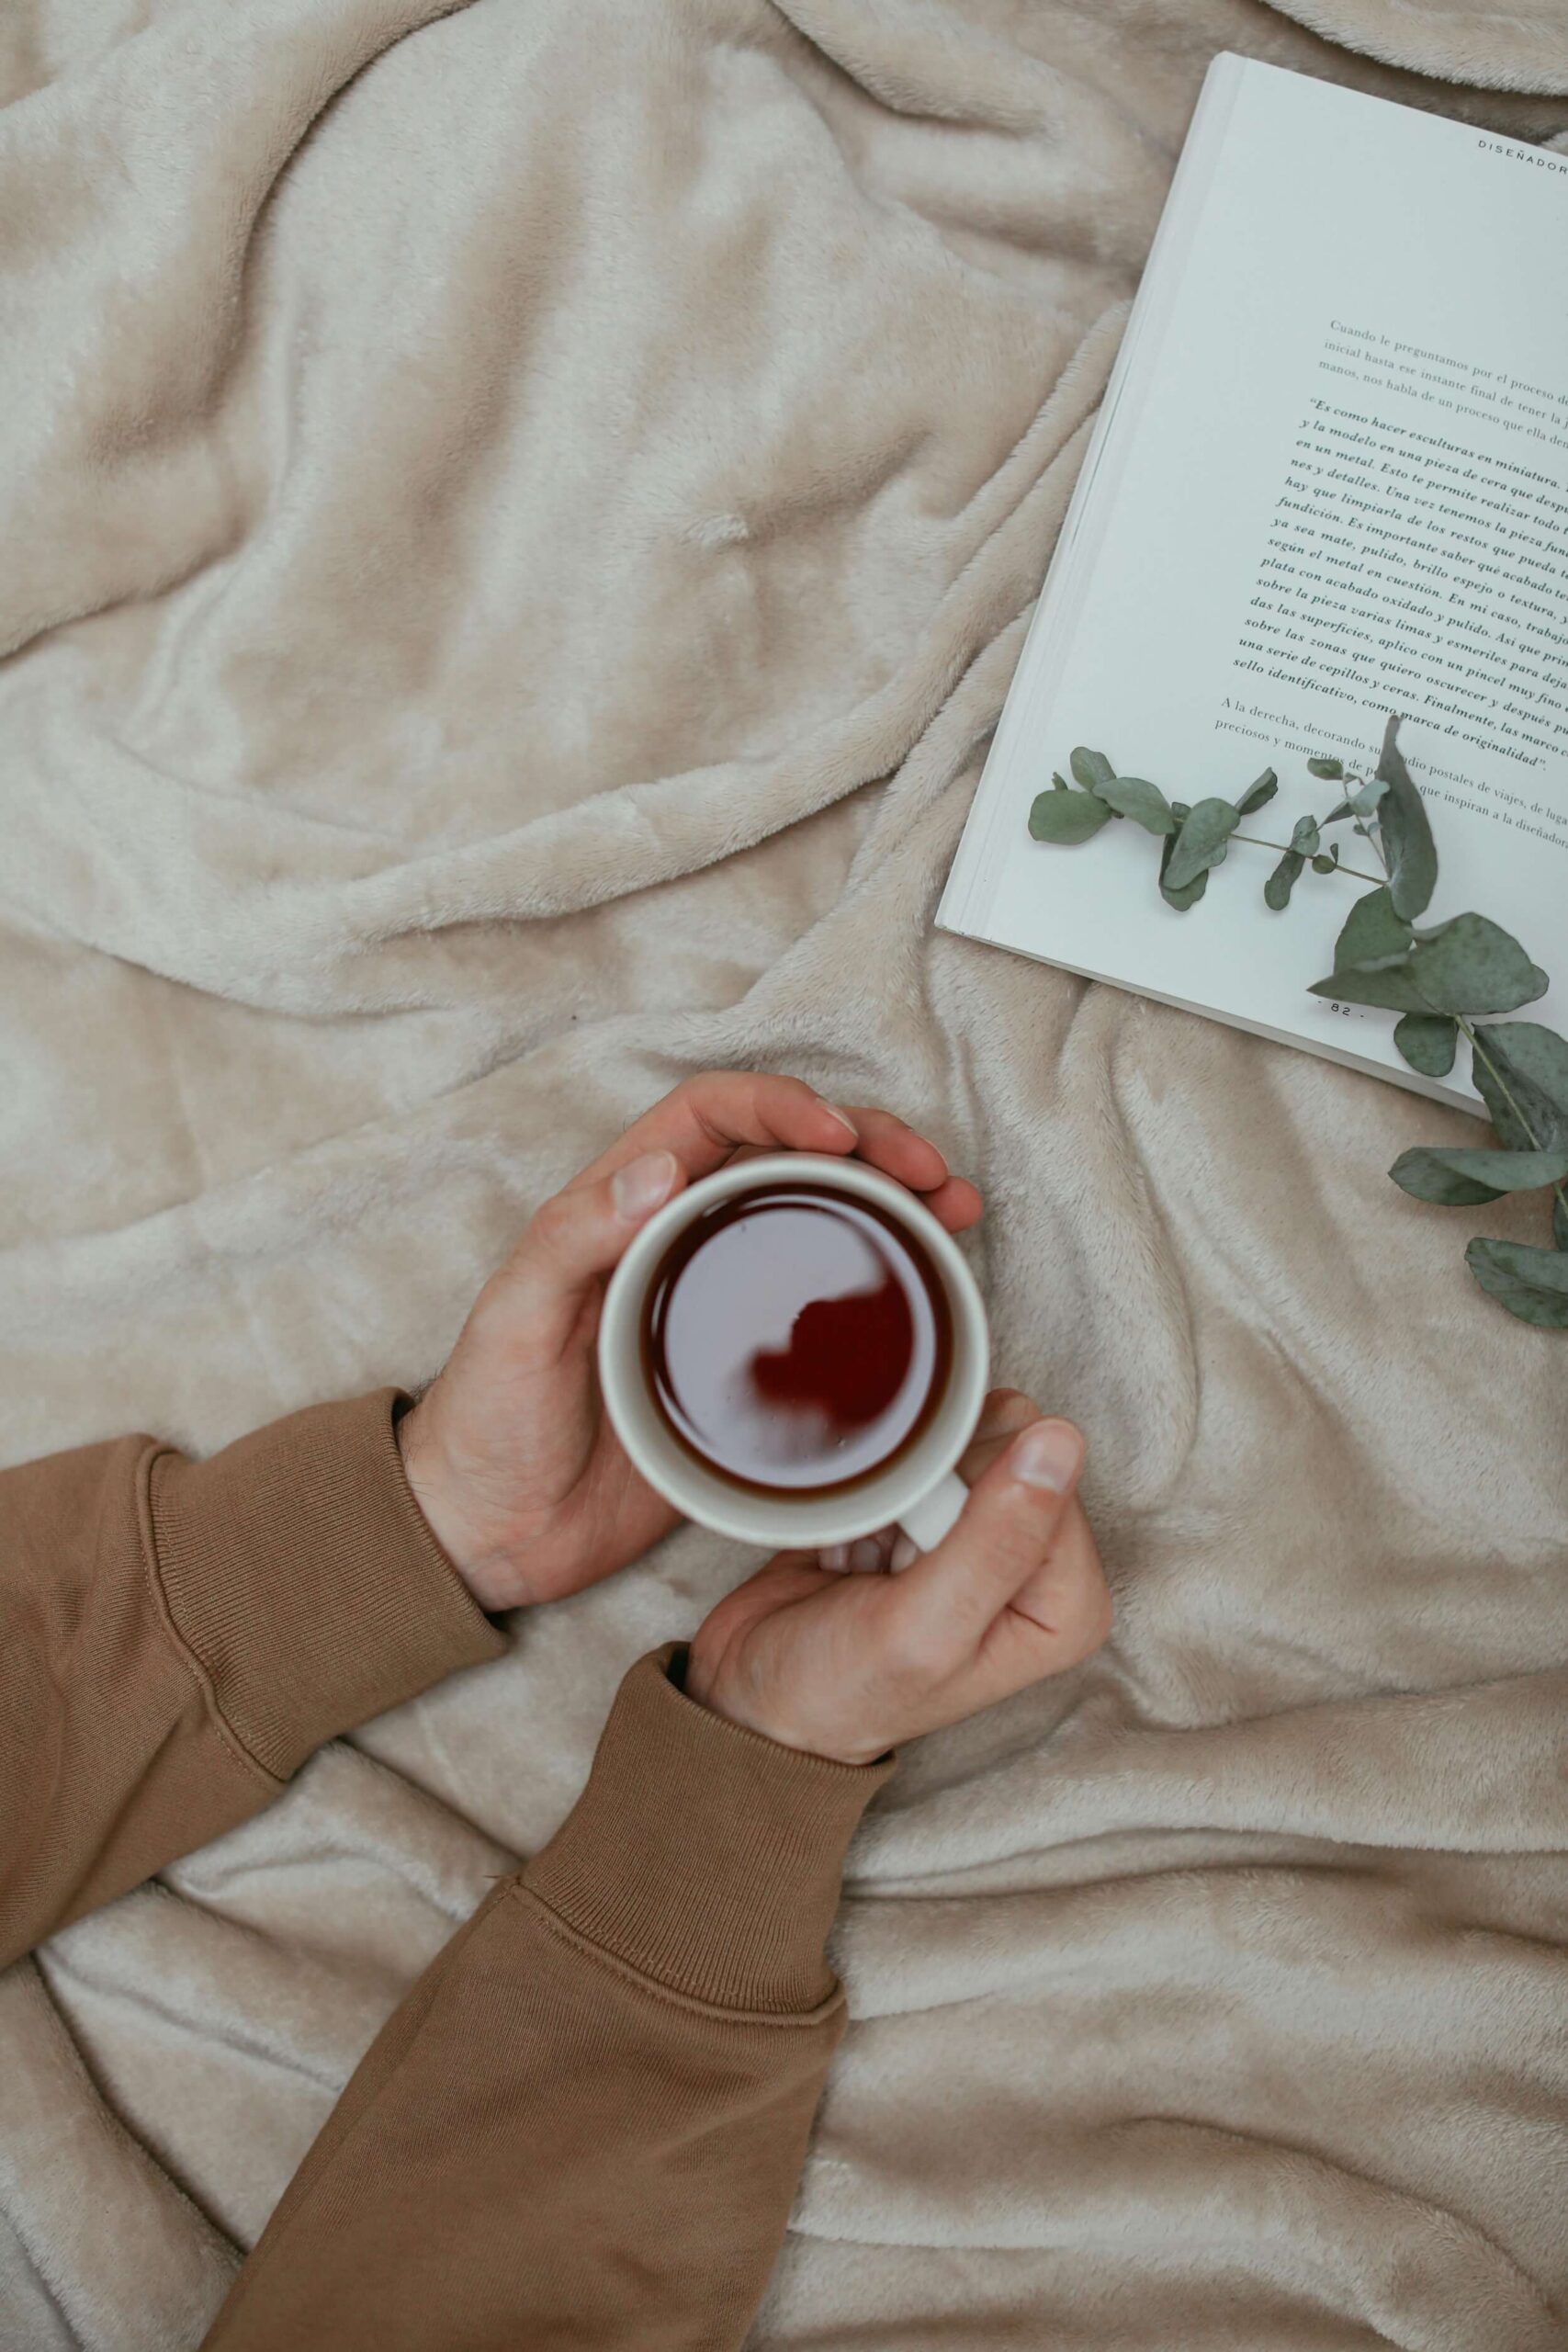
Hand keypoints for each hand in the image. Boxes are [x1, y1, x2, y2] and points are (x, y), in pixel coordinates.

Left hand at [397, 1072, 981, 1611]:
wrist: (492, 1534)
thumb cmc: (485, 1423)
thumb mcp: (513, 1323)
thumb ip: (572, 1243)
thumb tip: (655, 1171)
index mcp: (618, 1209)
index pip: (710, 1116)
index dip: (780, 1104)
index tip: (839, 1134)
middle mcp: (676, 1241)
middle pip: (785, 1157)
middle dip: (866, 1145)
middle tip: (929, 1170)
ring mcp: (718, 1304)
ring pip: (817, 1221)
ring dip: (889, 1203)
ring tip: (953, 1208)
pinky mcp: (748, 1370)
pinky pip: (823, 1307)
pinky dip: (880, 1284)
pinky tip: (926, 1287)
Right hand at [684, 1390, 1110, 1764]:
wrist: (762, 1692)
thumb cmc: (844, 1688)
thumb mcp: (924, 1631)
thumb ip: (998, 1540)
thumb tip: (1061, 1441)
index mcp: (1067, 1606)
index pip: (1052, 1484)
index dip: (977, 1497)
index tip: (923, 1554)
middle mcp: (1042, 1565)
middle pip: (1013, 1448)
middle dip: (941, 1487)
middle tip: (898, 1556)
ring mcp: (993, 1532)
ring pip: (966, 1437)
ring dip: (909, 1481)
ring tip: (882, 1543)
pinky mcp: (942, 1509)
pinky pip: (923, 1447)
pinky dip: (883, 1480)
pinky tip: (868, 1531)